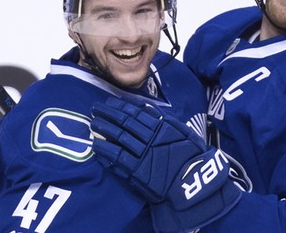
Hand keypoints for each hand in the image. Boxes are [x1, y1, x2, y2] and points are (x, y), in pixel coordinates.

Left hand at [91, 96, 240, 231]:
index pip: (136, 113)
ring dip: (104, 128)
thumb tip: (146, 107)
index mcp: (161, 127)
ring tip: (93, 123)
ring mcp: (142, 154)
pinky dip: (105, 150)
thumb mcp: (183, 132)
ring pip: (118, 137)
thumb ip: (165, 120)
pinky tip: (95, 145)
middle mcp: (149, 138)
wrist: (192, 183)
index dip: (121, 107)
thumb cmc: (190, 157)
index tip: (109, 102)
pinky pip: (117, 157)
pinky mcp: (136, 171)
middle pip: (124, 123)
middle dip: (108, 114)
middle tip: (95, 108)